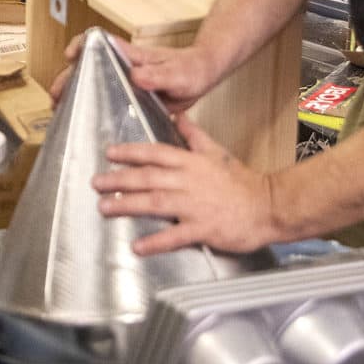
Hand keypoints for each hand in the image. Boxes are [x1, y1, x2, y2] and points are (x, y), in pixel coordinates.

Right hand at [49, 34, 220, 113]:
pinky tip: (85, 122)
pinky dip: (92, 108)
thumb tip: (136, 75)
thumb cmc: (191, 69)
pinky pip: (106, 99)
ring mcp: (124, 80)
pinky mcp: (129, 96)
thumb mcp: (177, 73)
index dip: (80, 46)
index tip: (70, 57)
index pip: (97, 42)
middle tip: (56, 99)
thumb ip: (158, 74)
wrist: (203, 76)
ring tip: (61, 112)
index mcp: (130, 56)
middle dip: (68, 80)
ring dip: (75, 95)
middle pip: (86, 67)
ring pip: (92, 83)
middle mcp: (122, 66)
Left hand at [93, 114, 283, 254]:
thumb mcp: (216, 151)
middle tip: (96, 182)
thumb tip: (178, 117)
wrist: (268, 205)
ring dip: (128, 204)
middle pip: (148, 177)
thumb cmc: (241, 180)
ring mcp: (194, 206)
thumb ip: (193, 135)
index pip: (155, 153)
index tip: (109, 153)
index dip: (130, 152)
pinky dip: (155, 241)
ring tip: (104, 207)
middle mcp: (188, 181)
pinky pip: (174, 236)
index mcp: (190, 162)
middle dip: (119, 178)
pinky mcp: (203, 229)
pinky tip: (137, 246)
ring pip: (154, 202)